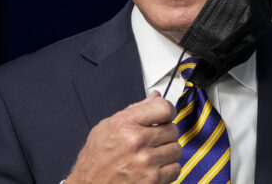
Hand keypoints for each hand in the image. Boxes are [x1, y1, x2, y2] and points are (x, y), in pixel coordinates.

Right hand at [65, 91, 180, 183]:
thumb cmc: (96, 157)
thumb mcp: (107, 126)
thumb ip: (134, 110)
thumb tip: (155, 97)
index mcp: (124, 124)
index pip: (163, 108)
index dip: (167, 110)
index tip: (165, 115)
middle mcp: (136, 141)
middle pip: (172, 129)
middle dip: (165, 133)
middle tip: (152, 138)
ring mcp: (146, 162)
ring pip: (176, 149)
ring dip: (167, 151)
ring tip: (151, 153)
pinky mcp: (153, 180)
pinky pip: (175, 168)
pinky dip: (167, 168)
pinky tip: (153, 166)